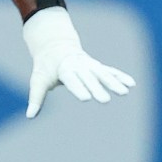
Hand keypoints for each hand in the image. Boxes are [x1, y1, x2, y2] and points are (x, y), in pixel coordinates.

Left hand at [21, 5, 135, 117]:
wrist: (55, 46)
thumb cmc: (45, 67)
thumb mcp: (37, 80)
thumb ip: (36, 98)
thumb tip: (30, 116)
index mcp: (65, 69)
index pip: (72, 79)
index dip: (79, 88)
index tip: (86, 98)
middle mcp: (79, 66)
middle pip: (89, 78)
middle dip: (97, 88)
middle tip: (105, 100)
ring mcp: (90, 65)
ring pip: (103, 73)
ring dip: (114, 82)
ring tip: (125, 92)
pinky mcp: (96, 66)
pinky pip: (110, 71)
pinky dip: (120, 76)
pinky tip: (132, 84)